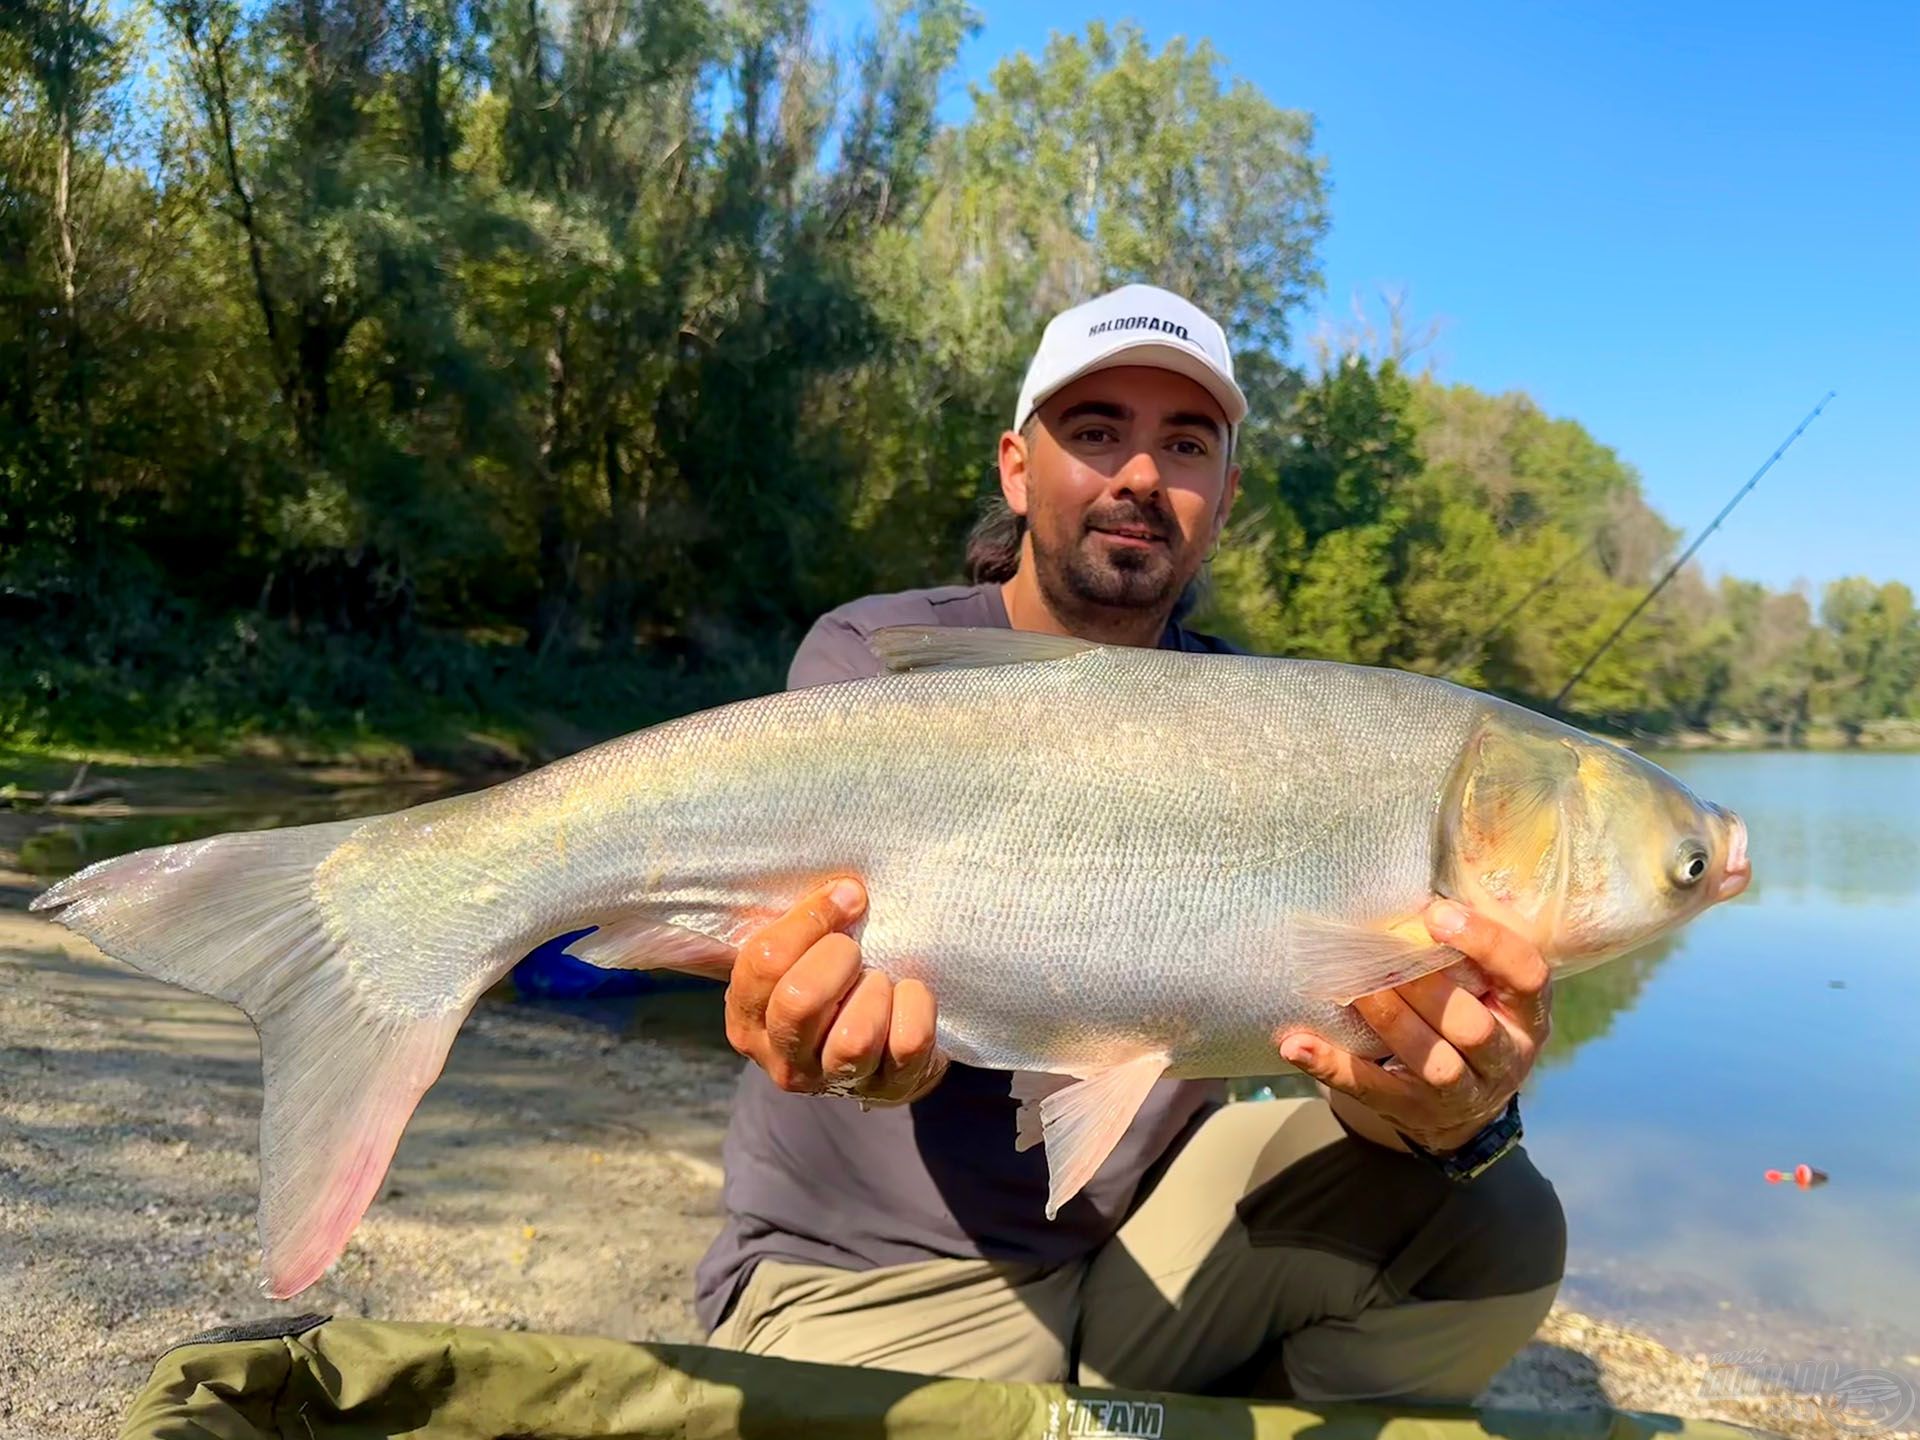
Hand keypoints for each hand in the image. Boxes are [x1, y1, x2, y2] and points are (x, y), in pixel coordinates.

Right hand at [723, 879, 946, 1105]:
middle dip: (838, 957)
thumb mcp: (799, 954)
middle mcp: (782, 1059)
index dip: (810, 918)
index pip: (764, 962)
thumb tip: (845, 890)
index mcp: (747, 1018)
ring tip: (879, 981)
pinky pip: (908, 1042)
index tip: (845, 897)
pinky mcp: (887, 1089)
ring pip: (854, 1036)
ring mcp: (833, 1081)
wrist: (882, 1044)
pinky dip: (916, 1005)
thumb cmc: (831, 981)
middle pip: (798, 1001)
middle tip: (854, 950)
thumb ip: (802, 923)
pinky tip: (908, 996)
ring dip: (875, 991)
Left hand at [1277, 900, 1551, 1152]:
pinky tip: (1296, 1043)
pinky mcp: (1413, 1110)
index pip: (1527, 975)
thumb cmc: (1472, 1018)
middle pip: (1473, 1026)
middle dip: (1426, 986)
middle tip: (1384, 951)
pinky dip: (1330, 1065)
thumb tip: (1411, 897)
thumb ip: (1467, 951)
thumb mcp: (1490, 989)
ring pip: (1433, 1061)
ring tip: (1352, 987)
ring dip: (1390, 1020)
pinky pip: (1370, 1089)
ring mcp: (1462, 1092)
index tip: (1436, 913)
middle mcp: (1505, 1058)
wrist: (1464, 1109)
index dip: (1487, 944)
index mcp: (1528, 1014)